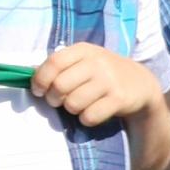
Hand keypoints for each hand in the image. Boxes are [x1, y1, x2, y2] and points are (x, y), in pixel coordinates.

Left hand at [33, 44, 166, 134]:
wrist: (140, 83)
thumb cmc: (102, 73)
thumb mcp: (84, 61)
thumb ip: (60, 66)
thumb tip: (30, 77)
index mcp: (83, 50)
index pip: (54, 62)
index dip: (40, 79)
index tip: (38, 90)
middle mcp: (97, 62)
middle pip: (60, 86)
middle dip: (54, 98)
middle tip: (59, 100)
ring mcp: (109, 80)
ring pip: (73, 103)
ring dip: (71, 109)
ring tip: (79, 105)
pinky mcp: (119, 99)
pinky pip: (90, 116)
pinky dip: (87, 119)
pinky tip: (94, 111)